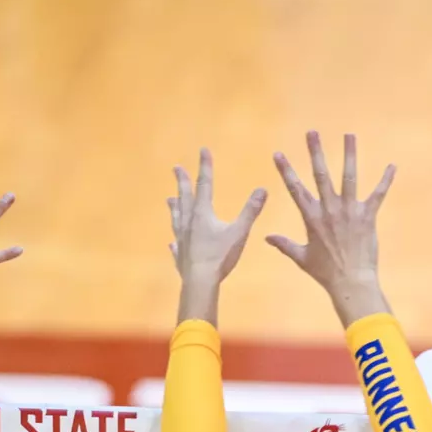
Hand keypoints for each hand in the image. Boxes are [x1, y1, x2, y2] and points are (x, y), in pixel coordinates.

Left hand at [169, 149, 266, 324]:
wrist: (200, 281)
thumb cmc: (220, 256)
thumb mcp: (239, 232)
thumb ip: (250, 211)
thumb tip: (263, 189)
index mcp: (203, 213)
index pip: (204, 185)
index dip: (205, 167)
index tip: (203, 151)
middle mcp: (188, 222)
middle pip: (185, 198)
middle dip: (182, 181)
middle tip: (176, 168)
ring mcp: (181, 239)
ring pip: (176, 218)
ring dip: (174, 207)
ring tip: (169, 199)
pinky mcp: (180, 255)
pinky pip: (176, 245)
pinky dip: (175, 241)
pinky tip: (172, 243)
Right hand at [266, 132, 394, 327]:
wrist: (351, 282)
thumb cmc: (325, 273)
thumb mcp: (301, 258)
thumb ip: (284, 245)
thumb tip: (266, 238)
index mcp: (312, 217)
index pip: (295, 189)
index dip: (286, 170)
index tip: (278, 153)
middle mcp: (330, 210)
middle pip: (321, 174)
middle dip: (316, 151)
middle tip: (312, 132)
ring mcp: (350, 211)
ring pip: (349, 177)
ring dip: (349, 154)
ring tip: (349, 134)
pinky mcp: (368, 217)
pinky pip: (378, 194)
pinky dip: (385, 180)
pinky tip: (392, 166)